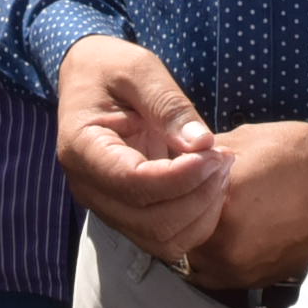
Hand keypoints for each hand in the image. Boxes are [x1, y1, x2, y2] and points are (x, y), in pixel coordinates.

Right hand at [56, 33, 228, 262]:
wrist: (89, 79)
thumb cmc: (111, 68)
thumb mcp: (139, 69)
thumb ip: (168, 105)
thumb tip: (202, 144)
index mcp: (82, 148)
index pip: (133, 182)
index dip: (181, 177)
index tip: (214, 153)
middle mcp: (88, 187)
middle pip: (151, 222)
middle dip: (198, 196)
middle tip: (224, 158)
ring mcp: (107, 206)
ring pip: (161, 239)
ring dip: (201, 213)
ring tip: (220, 170)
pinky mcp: (127, 213)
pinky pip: (165, 237)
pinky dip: (196, 220)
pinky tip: (210, 185)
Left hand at [183, 122, 307, 288]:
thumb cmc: (298, 154)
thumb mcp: (243, 140)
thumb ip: (200, 158)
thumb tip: (170, 161)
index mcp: (222, 200)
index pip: (173, 200)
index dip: (172, 189)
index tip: (173, 180)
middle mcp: (229, 241)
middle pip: (180, 233)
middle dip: (182, 216)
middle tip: (188, 199)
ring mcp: (242, 266)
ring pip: (196, 256)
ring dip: (197, 239)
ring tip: (213, 215)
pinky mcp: (256, 280)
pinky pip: (218, 272)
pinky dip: (217, 255)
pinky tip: (229, 233)